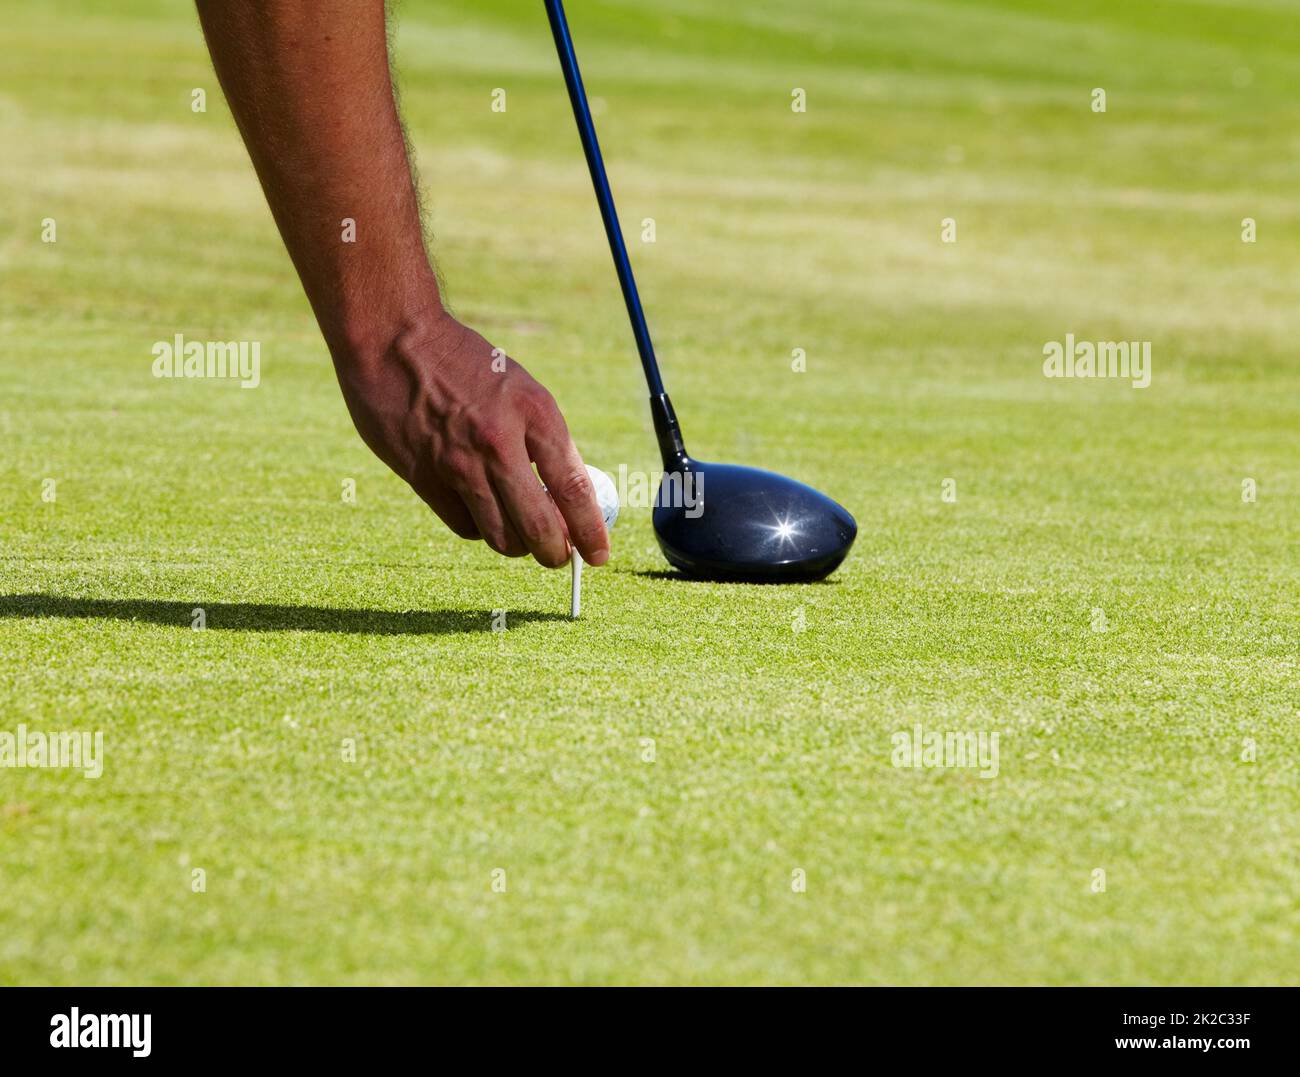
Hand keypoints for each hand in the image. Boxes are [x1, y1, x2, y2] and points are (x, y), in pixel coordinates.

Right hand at [334, 313, 610, 568]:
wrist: (394, 340)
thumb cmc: (466, 364)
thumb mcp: (521, 390)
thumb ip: (543, 441)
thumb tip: (566, 499)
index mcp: (534, 413)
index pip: (573, 488)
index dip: (590, 530)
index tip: (598, 554)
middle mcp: (498, 442)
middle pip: (538, 526)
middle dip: (556, 553)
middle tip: (560, 555)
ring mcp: (458, 463)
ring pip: (501, 536)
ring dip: (518, 545)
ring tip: (523, 535)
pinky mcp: (424, 477)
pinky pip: (464, 525)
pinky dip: (480, 528)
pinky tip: (483, 512)